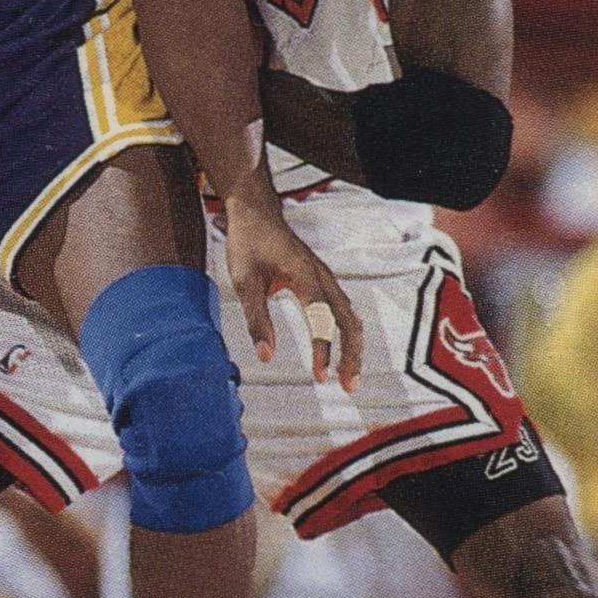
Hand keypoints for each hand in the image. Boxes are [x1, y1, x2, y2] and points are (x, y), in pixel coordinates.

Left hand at [223, 186, 362, 388]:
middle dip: (351, 354)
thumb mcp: (245, 281)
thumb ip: (256, 318)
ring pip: (350, 316)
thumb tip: (266, 355)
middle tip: (348, 385)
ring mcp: (325, 277)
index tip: (320, 374)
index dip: (323, 348)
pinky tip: (344, 351)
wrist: (255, 211)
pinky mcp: (322, 280)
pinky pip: (343, 310)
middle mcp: (322, 277)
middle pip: (348, 320)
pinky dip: (348, 333)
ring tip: (349, 377)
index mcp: (305, 275)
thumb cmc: (249, 242)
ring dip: (353, 347)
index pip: (321, 318)